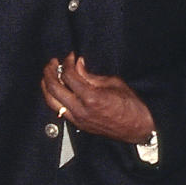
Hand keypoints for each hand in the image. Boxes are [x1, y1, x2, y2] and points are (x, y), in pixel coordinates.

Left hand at [40, 53, 155, 143]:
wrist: (138, 128)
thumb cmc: (131, 105)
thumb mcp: (113, 83)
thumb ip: (90, 75)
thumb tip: (77, 65)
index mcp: (91, 97)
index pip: (68, 76)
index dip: (67, 63)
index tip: (71, 56)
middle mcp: (80, 110)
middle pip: (54, 88)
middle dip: (50, 72)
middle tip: (53, 63)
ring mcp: (78, 119)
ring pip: (51, 102)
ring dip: (47, 86)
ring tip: (48, 75)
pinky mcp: (78, 125)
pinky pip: (59, 110)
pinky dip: (54, 98)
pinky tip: (56, 89)